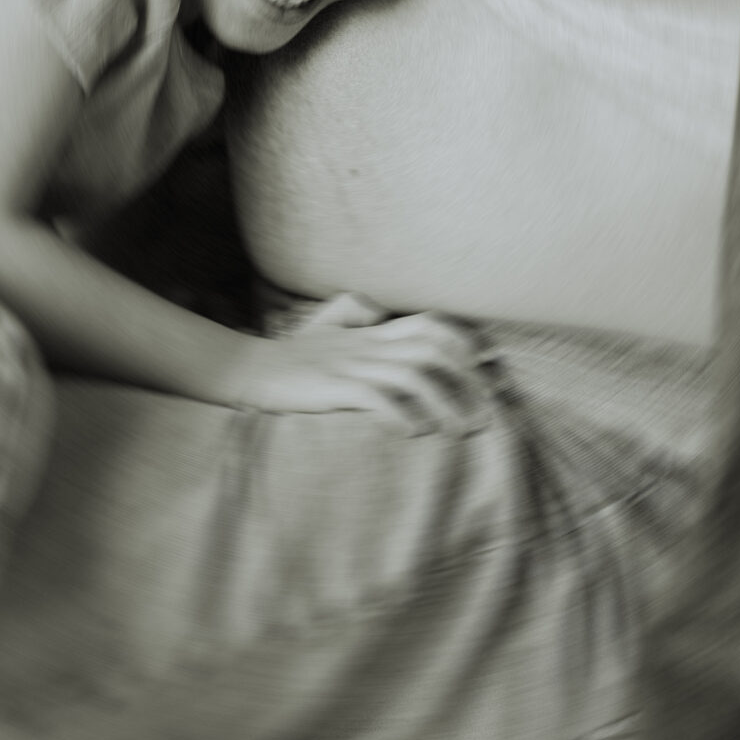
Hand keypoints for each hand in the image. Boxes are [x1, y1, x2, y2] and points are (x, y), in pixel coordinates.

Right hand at [229, 299, 487, 433]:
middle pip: (434, 349)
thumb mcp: (327, 325)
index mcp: (373, 332)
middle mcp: (370, 344)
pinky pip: (376, 397)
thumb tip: (377, 305)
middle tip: (487, 413)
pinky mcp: (334, 387)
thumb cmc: (294, 353)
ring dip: (443, 405)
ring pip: (413, 376)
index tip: (488, 371)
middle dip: (468, 381)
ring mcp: (352, 365)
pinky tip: (412, 434)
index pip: (432, 324)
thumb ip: (354, 310)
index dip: (465, 342)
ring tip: (459, 432)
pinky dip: (400, 415)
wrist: (250, 369)